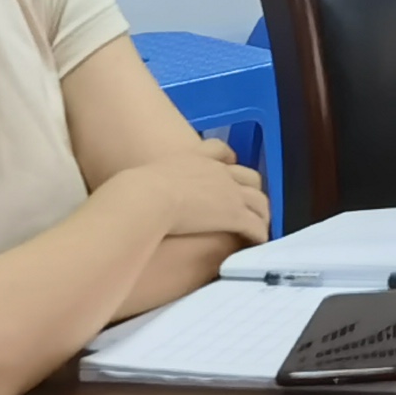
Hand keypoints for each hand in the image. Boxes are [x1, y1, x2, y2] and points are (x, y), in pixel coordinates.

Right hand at [123, 142, 271, 247]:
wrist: (146, 198)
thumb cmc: (136, 190)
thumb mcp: (144, 177)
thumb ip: (149, 181)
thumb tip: (134, 191)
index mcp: (195, 159)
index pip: (219, 152)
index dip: (229, 159)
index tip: (232, 164)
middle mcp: (218, 172)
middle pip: (249, 177)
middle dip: (253, 189)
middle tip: (251, 203)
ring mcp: (230, 193)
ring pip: (259, 202)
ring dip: (261, 214)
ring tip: (260, 227)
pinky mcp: (235, 215)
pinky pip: (255, 225)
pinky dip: (259, 233)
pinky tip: (258, 242)